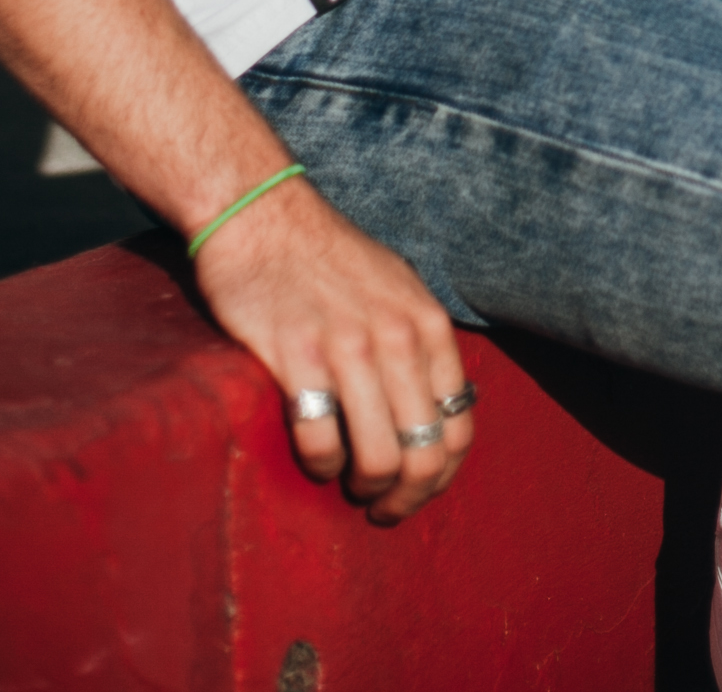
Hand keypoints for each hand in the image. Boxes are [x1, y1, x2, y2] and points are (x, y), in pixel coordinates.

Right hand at [192, 176, 473, 522]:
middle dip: (405, 497)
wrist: (262, 215)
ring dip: (364, 489)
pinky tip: (316, 454)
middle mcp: (398, 336)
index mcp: (428, 325)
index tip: (416, 492)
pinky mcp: (298, 355)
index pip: (459, 429)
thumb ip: (421, 344)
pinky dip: (321, 464)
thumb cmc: (329, 258)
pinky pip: (321, 441)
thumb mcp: (397, 288)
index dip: (441, 478)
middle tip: (381, 507)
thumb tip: (442, 410)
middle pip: (425, 454)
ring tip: (348, 485)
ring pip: (379, 459)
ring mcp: (349, 346)